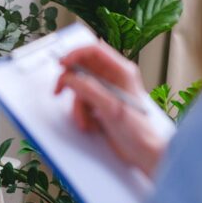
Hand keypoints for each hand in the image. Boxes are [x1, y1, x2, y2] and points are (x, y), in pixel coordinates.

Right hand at [55, 43, 165, 175]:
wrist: (142, 152)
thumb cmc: (138, 131)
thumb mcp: (110, 108)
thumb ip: (88, 89)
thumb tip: (70, 77)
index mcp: (121, 71)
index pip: (94, 50)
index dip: (75, 54)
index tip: (62, 64)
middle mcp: (113, 78)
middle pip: (82, 68)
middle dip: (70, 82)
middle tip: (59, 90)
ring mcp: (106, 91)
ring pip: (79, 88)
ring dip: (78, 106)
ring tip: (86, 121)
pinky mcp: (100, 104)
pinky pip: (81, 102)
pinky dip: (81, 114)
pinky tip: (91, 125)